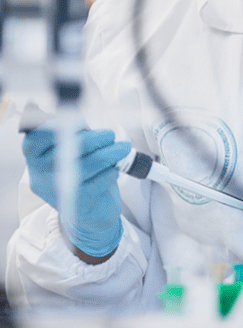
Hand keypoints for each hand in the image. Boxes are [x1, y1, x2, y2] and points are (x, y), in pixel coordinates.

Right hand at [22, 124, 131, 257]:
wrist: (90, 211)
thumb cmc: (81, 171)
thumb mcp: (73, 150)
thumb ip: (73, 133)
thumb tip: (77, 116)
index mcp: (35, 156)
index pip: (35, 138)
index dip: (56, 127)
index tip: (80, 122)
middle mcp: (40, 174)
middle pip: (66, 150)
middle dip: (94, 139)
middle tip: (110, 135)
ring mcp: (57, 190)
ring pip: (85, 166)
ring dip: (109, 153)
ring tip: (122, 148)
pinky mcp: (77, 203)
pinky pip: (98, 182)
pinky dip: (110, 173)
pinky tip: (114, 170)